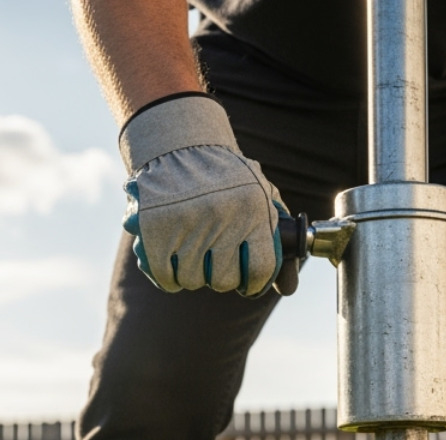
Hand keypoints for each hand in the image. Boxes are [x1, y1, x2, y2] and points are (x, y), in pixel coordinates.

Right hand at [119, 93, 283, 295]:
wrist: (180, 145)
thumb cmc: (227, 179)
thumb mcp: (261, 199)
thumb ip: (279, 242)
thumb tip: (289, 289)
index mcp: (254, 209)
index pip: (260, 269)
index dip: (254, 284)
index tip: (247, 284)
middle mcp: (223, 216)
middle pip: (223, 280)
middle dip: (220, 279)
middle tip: (214, 264)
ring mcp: (187, 223)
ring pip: (192, 280)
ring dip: (192, 276)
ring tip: (192, 257)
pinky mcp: (156, 228)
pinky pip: (165, 276)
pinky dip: (168, 278)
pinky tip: (172, 266)